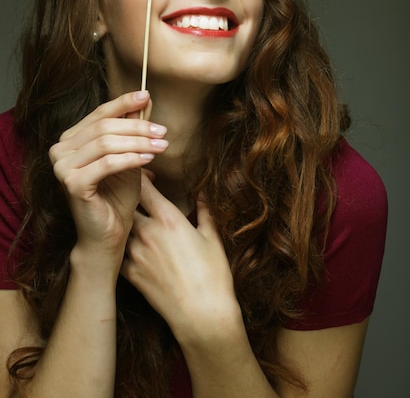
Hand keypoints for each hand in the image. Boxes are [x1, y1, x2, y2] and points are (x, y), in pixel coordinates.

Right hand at [49, 91, 168, 264]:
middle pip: (104, 127)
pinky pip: (107, 163)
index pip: (99, 113)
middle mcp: (60, 150)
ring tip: (162, 146)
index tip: (147, 96)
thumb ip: (132, 130)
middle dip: (138, 127)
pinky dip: (131, 158)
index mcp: (71, 139)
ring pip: (106, 143)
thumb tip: (145, 100)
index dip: (123, 103)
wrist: (108, 234)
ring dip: (138, 142)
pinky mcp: (71, 183)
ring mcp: (62, 167)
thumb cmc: (117, 196)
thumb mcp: (129, 155)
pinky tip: (149, 159)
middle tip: (163, 132)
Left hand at [120, 175, 240, 342]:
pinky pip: (118, 252)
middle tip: (131, 193)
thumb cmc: (213, 275)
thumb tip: (203, 194)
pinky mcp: (130, 274)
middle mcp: (147, 232)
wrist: (201, 315)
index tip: (142, 172)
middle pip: (126, 204)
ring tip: (128, 218)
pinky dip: (120, 245)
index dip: (140, 176)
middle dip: (127, 196)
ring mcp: (135, 253)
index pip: (144, 187)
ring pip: (120, 227)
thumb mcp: (211, 238)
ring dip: (123, 221)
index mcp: (169, 219)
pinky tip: (127, 245)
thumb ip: (204, 212)